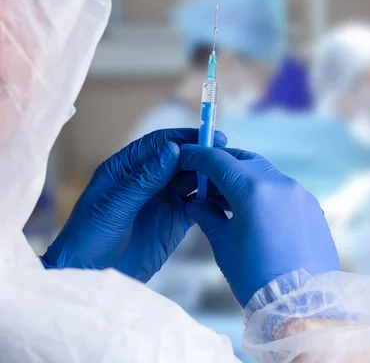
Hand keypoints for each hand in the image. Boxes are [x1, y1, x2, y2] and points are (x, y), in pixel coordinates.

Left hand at [43, 128, 226, 281]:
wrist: (89, 278)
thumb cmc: (89, 240)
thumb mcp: (114, 207)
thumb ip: (144, 179)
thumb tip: (172, 149)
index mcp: (126, 169)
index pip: (160, 144)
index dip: (186, 138)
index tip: (211, 138)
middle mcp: (147, 181)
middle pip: (181, 160)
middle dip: (204, 156)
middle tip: (230, 156)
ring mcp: (162, 201)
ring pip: (192, 181)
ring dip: (212, 177)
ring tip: (234, 177)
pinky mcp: (174, 222)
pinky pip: (198, 205)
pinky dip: (212, 201)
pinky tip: (227, 199)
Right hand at [180, 146, 339, 305]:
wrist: (301, 304)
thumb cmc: (256, 276)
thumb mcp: (223, 244)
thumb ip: (207, 216)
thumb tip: (195, 202)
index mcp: (254, 189)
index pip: (219, 160)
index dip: (198, 156)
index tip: (184, 157)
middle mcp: (280, 183)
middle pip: (245, 161)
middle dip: (223, 165)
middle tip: (204, 179)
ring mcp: (300, 194)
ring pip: (266, 174)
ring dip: (245, 179)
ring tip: (226, 199)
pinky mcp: (312, 208)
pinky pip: (283, 190)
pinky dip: (264, 193)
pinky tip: (253, 212)